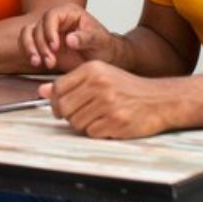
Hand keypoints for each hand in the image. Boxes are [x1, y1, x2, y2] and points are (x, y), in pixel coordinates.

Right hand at [21, 3, 120, 70]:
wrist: (102, 58)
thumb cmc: (103, 46)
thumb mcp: (99, 41)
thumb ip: (86, 38)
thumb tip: (69, 39)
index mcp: (69, 13)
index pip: (52, 16)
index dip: (50, 30)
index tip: (55, 47)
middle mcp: (56, 20)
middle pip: (38, 26)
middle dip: (41, 45)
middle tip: (50, 61)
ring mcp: (47, 31)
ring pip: (28, 33)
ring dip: (31, 49)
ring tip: (38, 62)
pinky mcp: (42, 43)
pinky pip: (27, 43)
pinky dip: (28, 52)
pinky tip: (35, 62)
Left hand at [39, 60, 172, 138]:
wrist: (160, 100)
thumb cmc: (129, 89)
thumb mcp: (100, 76)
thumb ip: (70, 83)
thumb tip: (42, 91)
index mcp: (92, 69)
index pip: (58, 88)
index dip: (56, 101)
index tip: (62, 105)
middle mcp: (99, 84)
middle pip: (63, 108)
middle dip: (68, 115)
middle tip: (82, 114)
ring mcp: (108, 103)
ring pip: (75, 123)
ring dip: (83, 125)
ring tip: (98, 118)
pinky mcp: (116, 121)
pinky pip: (91, 133)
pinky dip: (97, 132)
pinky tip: (108, 124)